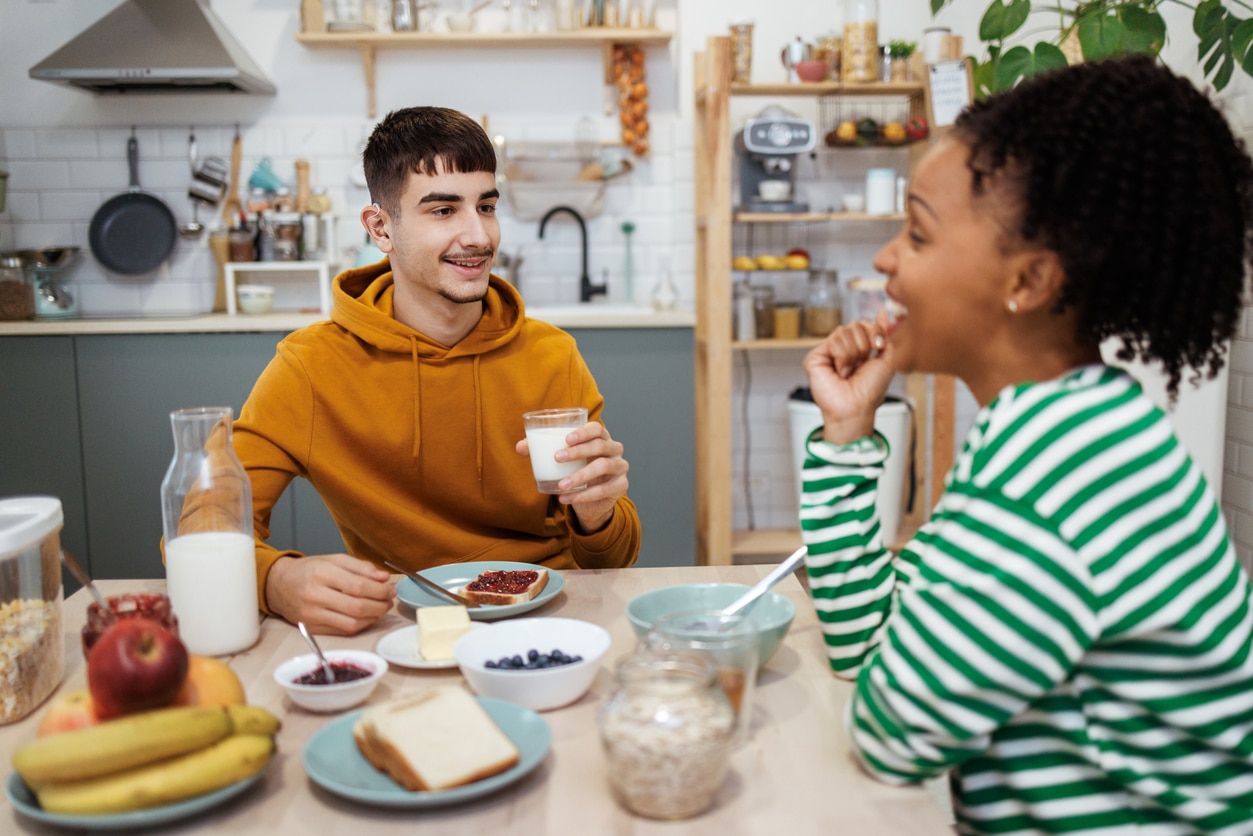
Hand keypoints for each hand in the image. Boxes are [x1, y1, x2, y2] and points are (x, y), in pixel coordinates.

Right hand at [264, 553, 395, 635]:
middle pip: (358, 607)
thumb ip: (360, 567)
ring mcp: (313, 614)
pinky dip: (361, 625)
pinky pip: (343, 631)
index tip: (391, 589)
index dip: (380, 590)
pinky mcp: (312, 628)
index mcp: (322, 573)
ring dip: (373, 617)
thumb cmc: (309, 570)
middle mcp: (316, 595)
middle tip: (389, 600)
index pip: (359, 586)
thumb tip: (384, 578)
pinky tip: (367, 617)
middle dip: (380, 605)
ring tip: (381, 608)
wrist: (278, 585)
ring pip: (352, 623)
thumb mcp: (333, 560)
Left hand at [516, 421, 628, 533]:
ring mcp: (620, 467)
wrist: (592, 498)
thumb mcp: (561, 460)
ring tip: (560, 484)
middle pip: (601, 445)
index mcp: (601, 437)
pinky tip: (566, 498)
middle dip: (578, 451)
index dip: (584, 432)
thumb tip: (520, 447)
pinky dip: (583, 495)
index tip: (566, 439)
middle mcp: (614, 449)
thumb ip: (542, 451)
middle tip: (557, 458)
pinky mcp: (621, 486)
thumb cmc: (576, 470)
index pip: (597, 428)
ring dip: (580, 475)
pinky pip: (603, 490)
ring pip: (603, 466)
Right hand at [803, 310, 897, 444]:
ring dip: (853, 354)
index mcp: (857, 348)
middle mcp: (841, 348)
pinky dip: (842, 357)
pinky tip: (839, 371)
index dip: (874, 331)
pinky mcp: (815, 357)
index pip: (864, 324)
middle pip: (855, 324)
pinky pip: (833, 341)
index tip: (879, 346)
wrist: (857, 407)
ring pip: (844, 331)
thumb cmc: (870, 390)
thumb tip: (882, 313)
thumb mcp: (886, 359)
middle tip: (860, 364)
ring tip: (849, 371)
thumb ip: (883, 335)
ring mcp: (827, 352)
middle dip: (864, 345)